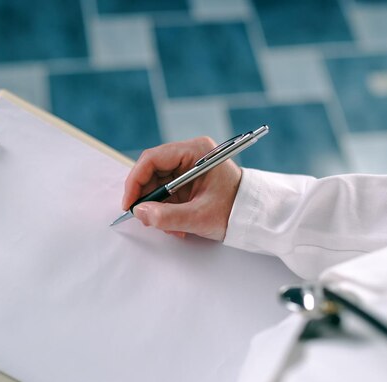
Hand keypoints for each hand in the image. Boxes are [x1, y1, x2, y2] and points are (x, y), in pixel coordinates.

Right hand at [122, 136, 241, 240]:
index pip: (152, 159)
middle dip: (147, 198)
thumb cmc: (235, 211)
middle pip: (152, 171)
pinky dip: (167, 209)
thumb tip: (139, 212)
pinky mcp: (190, 180)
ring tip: (169, 227)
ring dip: (158, 207)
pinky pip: (168, 192)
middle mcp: (191, 154)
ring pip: (158, 184)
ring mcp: (189, 166)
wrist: (256, 217)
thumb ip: (167, 216)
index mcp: (196, 151)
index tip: (130, 203)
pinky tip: (176, 224)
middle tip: (145, 218)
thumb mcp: (199, 216)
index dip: (135, 181)